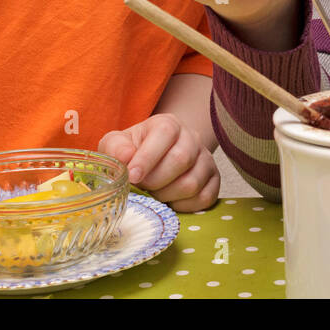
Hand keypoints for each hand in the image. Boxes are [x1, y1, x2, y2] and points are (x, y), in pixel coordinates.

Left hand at [98, 113, 219, 212]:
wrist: (158, 157)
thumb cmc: (135, 150)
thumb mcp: (118, 144)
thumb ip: (115, 148)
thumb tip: (126, 157)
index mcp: (168, 124)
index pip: (164, 134)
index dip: (147, 157)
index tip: (132, 177)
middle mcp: (192, 138)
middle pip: (181, 160)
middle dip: (156, 180)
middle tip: (143, 186)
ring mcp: (206, 159)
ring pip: (192, 183)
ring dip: (168, 195)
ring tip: (155, 192)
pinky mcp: (214, 179)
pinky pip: (204, 198)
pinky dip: (184, 206)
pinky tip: (171, 200)